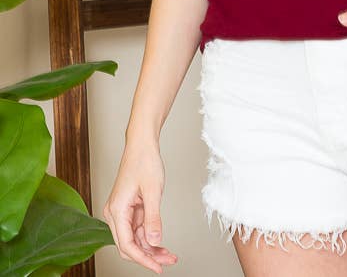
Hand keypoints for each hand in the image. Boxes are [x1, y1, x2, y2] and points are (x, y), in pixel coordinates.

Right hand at [103, 139, 177, 273]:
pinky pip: (138, 229)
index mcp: (116, 210)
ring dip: (151, 248)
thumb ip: (153, 218)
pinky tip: (161, 243)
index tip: (157, 267)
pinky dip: (149, 236)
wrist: (142, 144)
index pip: (126, 245)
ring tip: (169, 254)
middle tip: (168, 261)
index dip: (143, 259)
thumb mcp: (152, 191)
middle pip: (129, 245)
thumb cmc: (144, 161)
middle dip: (148, 256)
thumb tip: (154, 241)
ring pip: (134, 239)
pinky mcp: (129, 208)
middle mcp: (115, 213)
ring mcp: (121, 211)